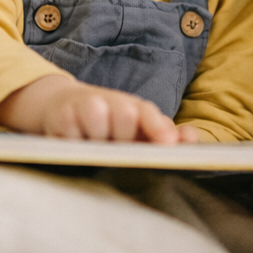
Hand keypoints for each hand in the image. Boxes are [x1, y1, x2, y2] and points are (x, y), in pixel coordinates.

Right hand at [0, 74, 181, 142]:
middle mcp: (112, 102)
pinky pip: (72, 133)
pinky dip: (75, 144)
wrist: (64, 107)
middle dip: (123, 139)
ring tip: (94, 148)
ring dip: (98, 141)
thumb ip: (164, 136)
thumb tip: (191, 139)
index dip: (158, 127)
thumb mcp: (136, 131)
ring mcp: (85, 106)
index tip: (168, 144)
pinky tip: (75, 146)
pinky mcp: (61, 116)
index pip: (148, 114)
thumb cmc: (108, 126)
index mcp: (135, 108)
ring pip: (98, 122)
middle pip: (125, 117)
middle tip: (115, 150)